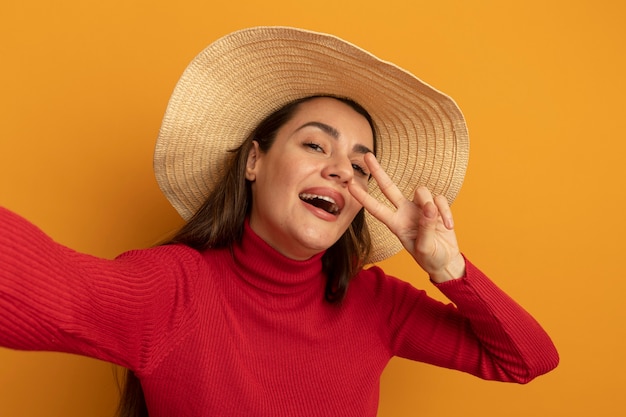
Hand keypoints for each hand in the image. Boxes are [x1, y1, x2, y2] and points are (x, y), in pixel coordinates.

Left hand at [348, 153, 464, 282]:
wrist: (446, 261)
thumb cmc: (431, 257)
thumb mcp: (425, 248)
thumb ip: (426, 228)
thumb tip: (430, 207)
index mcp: (396, 224)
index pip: (376, 208)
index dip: (363, 198)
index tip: (350, 185)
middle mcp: (405, 212)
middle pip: (389, 187)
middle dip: (378, 171)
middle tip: (367, 155)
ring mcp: (420, 208)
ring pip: (422, 192)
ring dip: (432, 207)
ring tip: (440, 224)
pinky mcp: (436, 206)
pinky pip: (440, 199)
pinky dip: (446, 211)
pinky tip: (449, 226)